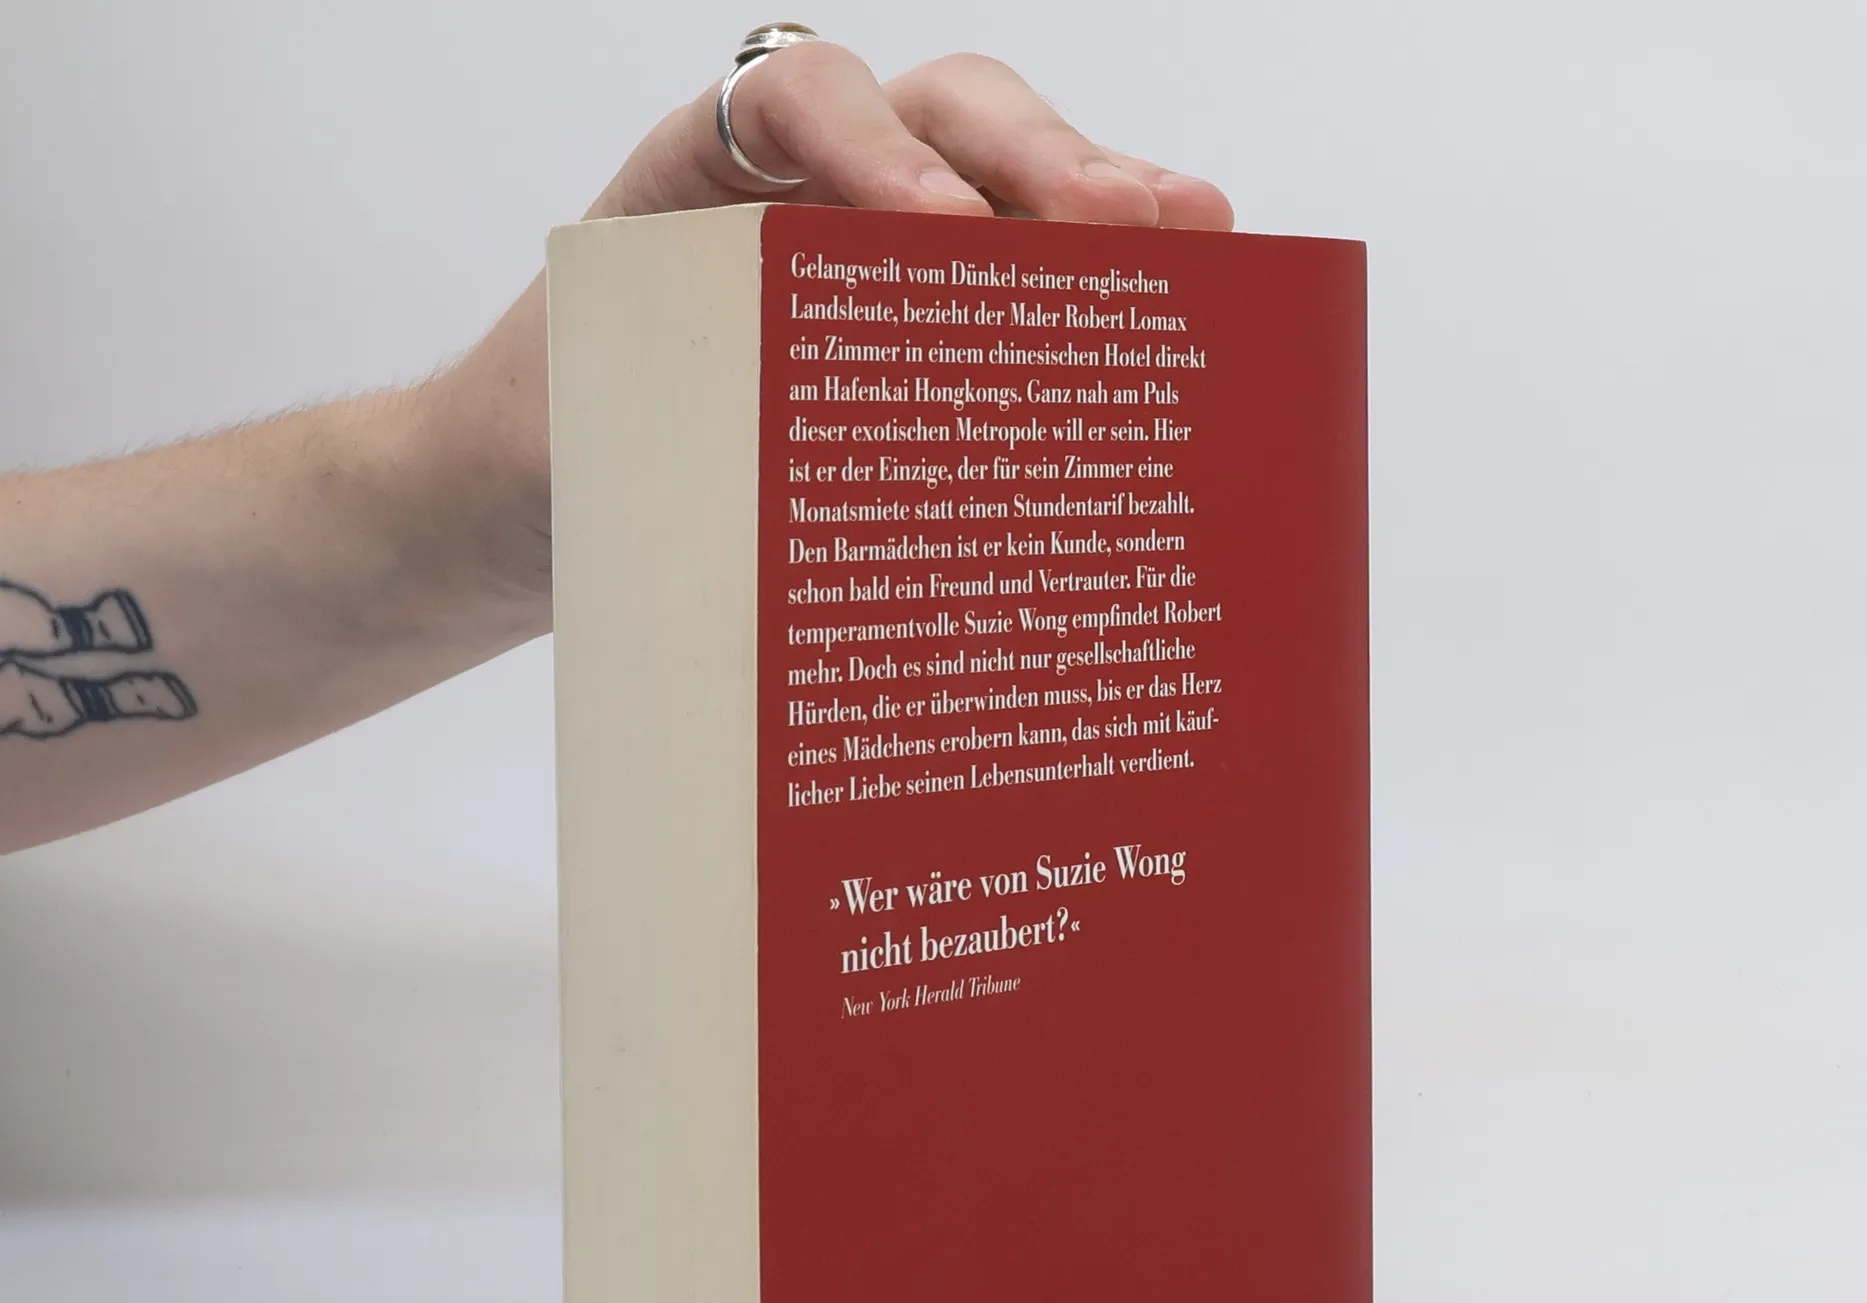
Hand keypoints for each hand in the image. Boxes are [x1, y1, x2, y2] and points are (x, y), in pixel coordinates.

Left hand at [424, 42, 1232, 633]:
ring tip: (1204, 246)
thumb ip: (646, 434)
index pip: (799, 99)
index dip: (874, 144)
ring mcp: (883, 248)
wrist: (529, 504)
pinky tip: (1186, 303)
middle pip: (943, 118)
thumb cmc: (547, 453)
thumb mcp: (573, 436)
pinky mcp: (936, 328)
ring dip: (1106, 208)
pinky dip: (1102, 289)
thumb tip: (747, 506)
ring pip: (1009, 183)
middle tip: (1127, 228)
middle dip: (1037, 162)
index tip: (936, 227)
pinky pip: (1027, 282)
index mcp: (704, 176)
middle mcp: (809, 187)